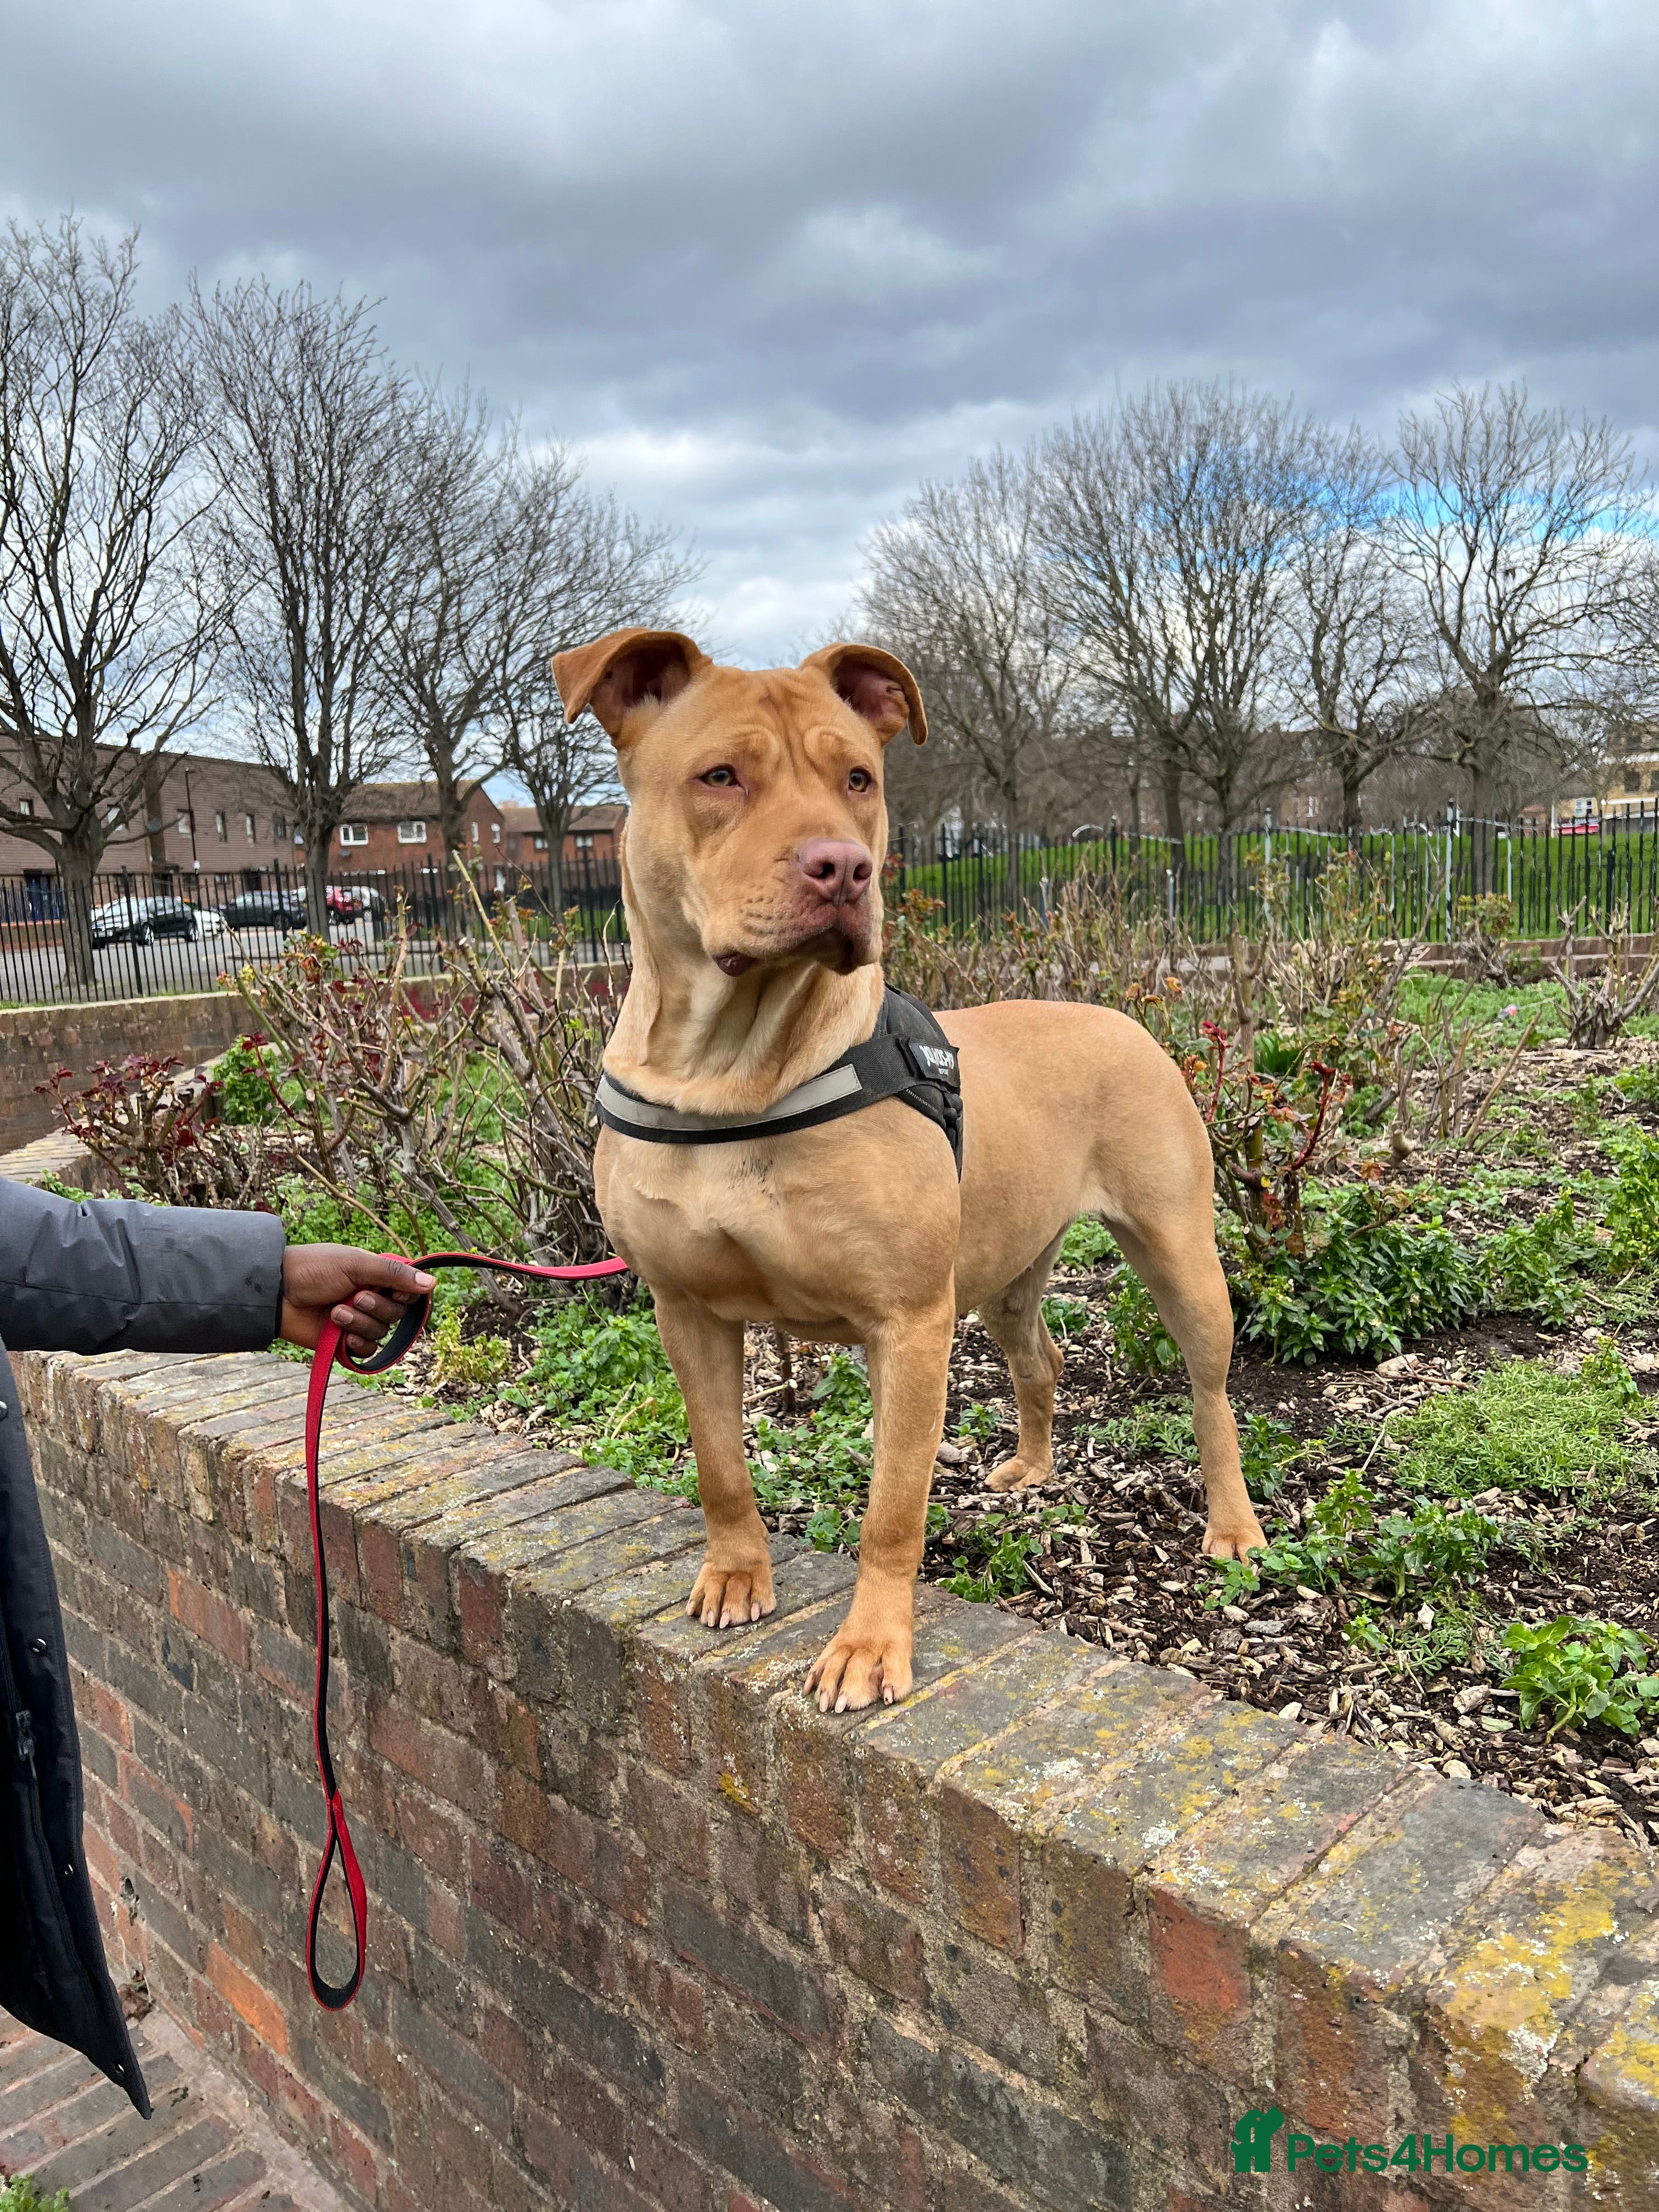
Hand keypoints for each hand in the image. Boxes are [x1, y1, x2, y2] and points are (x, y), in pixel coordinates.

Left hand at [278, 1244, 437, 1358]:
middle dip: (377, 1308)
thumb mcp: (356, 1264)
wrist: (277, 1293)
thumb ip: (394, 1274)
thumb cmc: (313, 1269)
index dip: (406, 1295)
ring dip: (360, 1323)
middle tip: (356, 1297)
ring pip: (382, 1332)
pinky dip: (357, 1343)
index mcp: (376, 1276)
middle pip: (397, 1314)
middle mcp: (371, 1299)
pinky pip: (368, 1350)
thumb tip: (432, 1284)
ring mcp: (357, 1321)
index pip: (408, 1292)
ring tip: (336, 1313)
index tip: (395, 1291)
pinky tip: (341, 1335)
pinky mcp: (344, 1343)